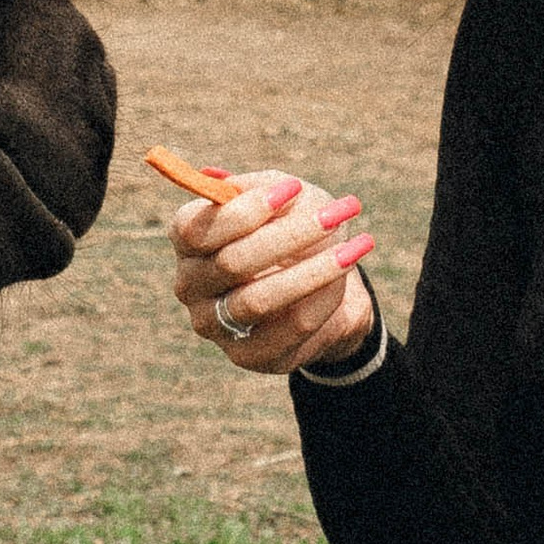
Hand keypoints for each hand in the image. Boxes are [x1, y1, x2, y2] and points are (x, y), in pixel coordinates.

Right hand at [172, 168, 375, 376]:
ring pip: (260, 299)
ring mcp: (215, 325)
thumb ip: (272, 188)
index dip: (245, 210)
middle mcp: (189, 286)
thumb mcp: (286, 197)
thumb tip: (273, 191)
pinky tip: (347, 273)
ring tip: (356, 246)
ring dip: (315, 270)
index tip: (294, 188)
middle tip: (339, 214)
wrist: (322, 283)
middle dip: (292, 235)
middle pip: (232, 263)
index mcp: (187, 240)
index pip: (196, 230)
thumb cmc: (295, 229)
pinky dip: (325, 296)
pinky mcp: (249, 355)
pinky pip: (292, 325)